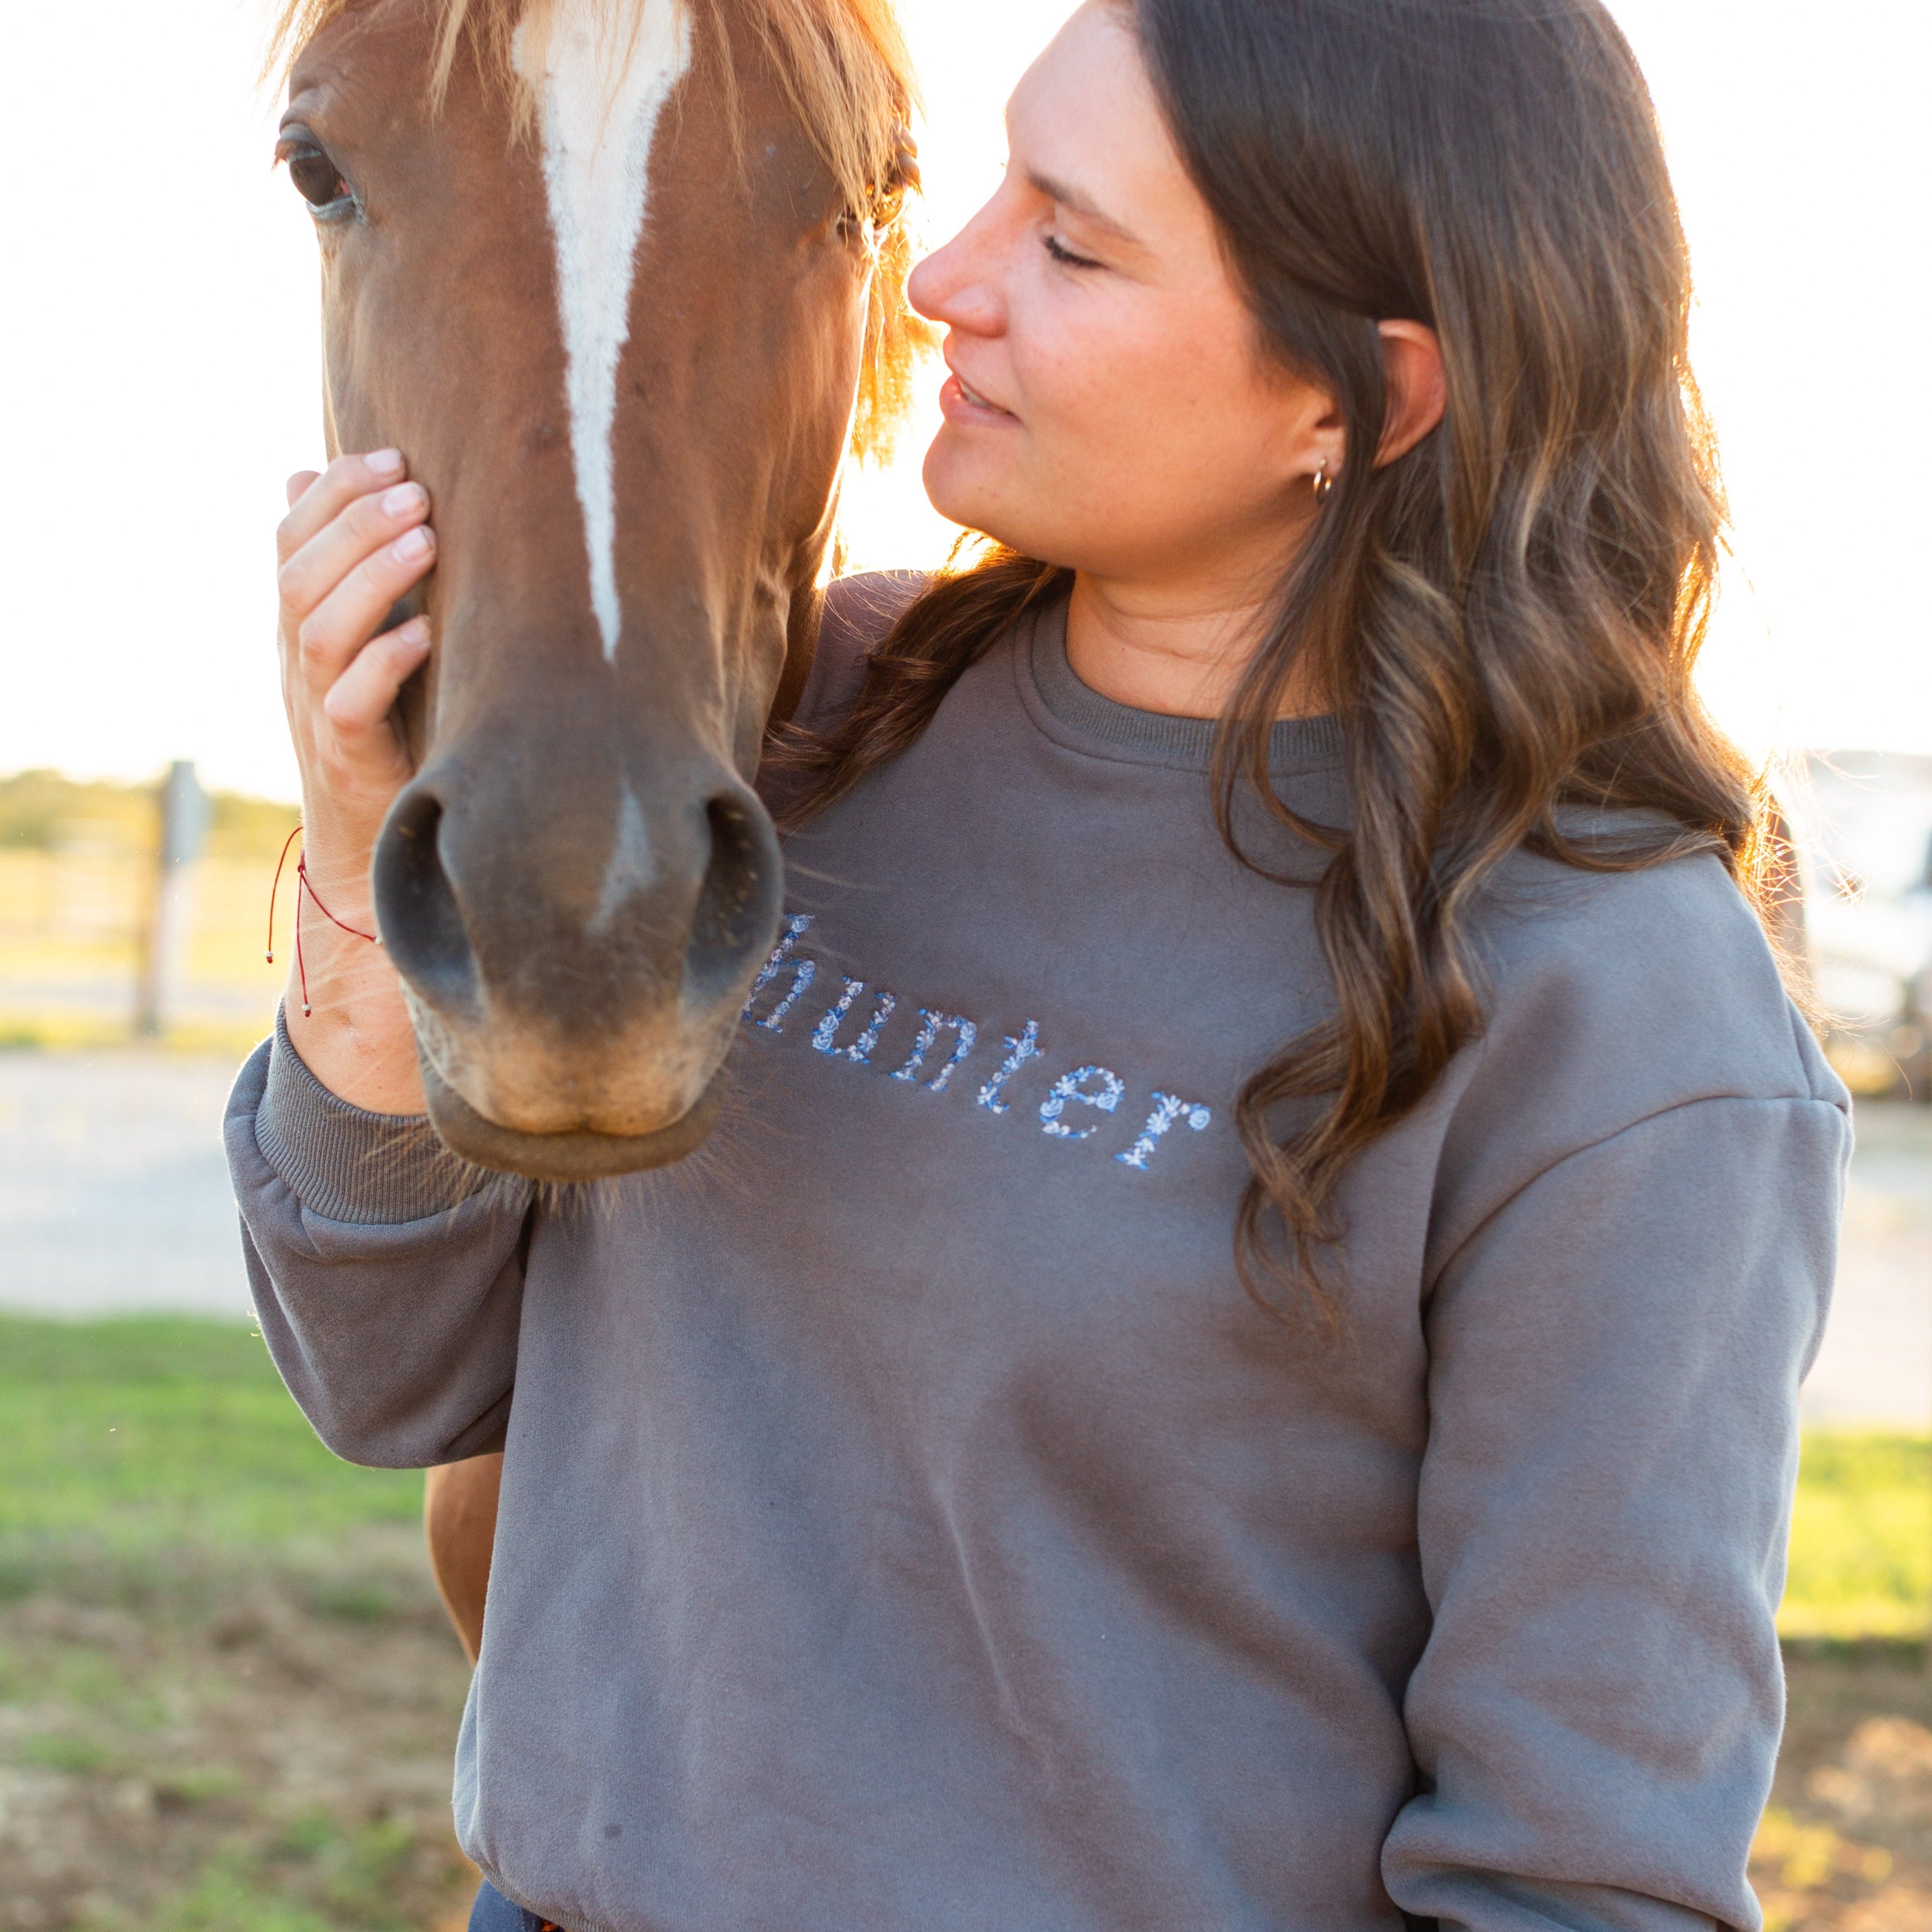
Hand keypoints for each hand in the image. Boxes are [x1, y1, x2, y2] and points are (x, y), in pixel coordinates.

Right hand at [276, 449, 435, 904]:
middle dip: (356, 522)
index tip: (392, 455)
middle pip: (299, 574)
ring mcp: (314, 707)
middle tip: (419, 489)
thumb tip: (307, 473)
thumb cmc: (381, 723)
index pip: (289, 538)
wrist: (366, 838)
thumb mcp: (363, 640)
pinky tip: (427, 633)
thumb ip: (349, 570)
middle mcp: (295, 658)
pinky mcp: (346, 756)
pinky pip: (351, 703)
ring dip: (374, 579)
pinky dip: (386, 662)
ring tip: (429, 541)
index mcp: (295, 622)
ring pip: (319, 630)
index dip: (333, 492)